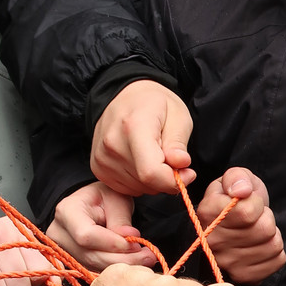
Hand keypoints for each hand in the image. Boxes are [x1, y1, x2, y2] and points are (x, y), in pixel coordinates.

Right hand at [47, 182, 155, 270]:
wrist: (92, 206)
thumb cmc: (104, 198)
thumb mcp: (116, 198)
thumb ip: (120, 219)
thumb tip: (129, 239)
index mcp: (67, 212)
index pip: (86, 235)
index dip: (112, 244)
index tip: (136, 243)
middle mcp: (59, 234)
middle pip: (90, 256)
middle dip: (123, 259)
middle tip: (148, 256)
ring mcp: (63, 252)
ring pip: (93, 268)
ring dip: (121, 267)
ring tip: (144, 260)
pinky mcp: (71, 264)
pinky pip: (92, 273)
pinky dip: (113, 272)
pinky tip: (130, 267)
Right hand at [90, 80, 194, 194]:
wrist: (125, 96)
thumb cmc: (154, 104)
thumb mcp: (178, 115)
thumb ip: (178, 143)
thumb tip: (180, 164)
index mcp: (133, 128)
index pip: (151, 173)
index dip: (173, 180)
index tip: (187, 173)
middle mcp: (112, 145)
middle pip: (146, 183)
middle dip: (166, 179)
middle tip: (171, 159)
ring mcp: (102, 158)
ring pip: (138, 188)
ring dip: (153, 181)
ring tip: (154, 156)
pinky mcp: (98, 167)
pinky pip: (126, 188)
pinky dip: (139, 182)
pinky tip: (141, 162)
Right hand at [198, 168, 284, 283]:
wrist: (234, 223)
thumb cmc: (235, 199)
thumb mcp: (235, 178)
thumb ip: (237, 177)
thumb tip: (242, 190)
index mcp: (207, 214)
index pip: (247, 212)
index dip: (256, 203)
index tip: (249, 201)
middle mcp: (212, 242)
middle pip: (264, 230)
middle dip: (266, 218)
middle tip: (255, 218)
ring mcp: (227, 263)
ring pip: (273, 245)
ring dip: (272, 234)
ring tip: (258, 230)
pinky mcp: (243, 276)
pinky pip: (277, 260)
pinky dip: (275, 251)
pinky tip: (261, 245)